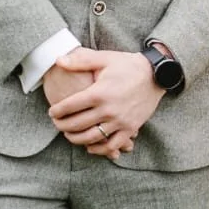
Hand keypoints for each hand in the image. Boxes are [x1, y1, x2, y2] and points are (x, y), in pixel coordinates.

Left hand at [47, 49, 161, 158]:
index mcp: (99, 93)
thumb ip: (80, 60)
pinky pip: (112, 146)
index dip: (57, 111)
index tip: (52, 112)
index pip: (69, 106)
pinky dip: (99, 149)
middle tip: (56, 123)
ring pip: (91, 138)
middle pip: (77, 124)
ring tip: (69, 134)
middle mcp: (109, 109)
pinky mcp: (131, 128)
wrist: (157, 75)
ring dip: (75, 139)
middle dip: (62, 126)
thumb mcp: (104, 58)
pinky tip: (89, 146)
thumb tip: (58, 60)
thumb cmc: (128, 65)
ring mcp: (120, 121)